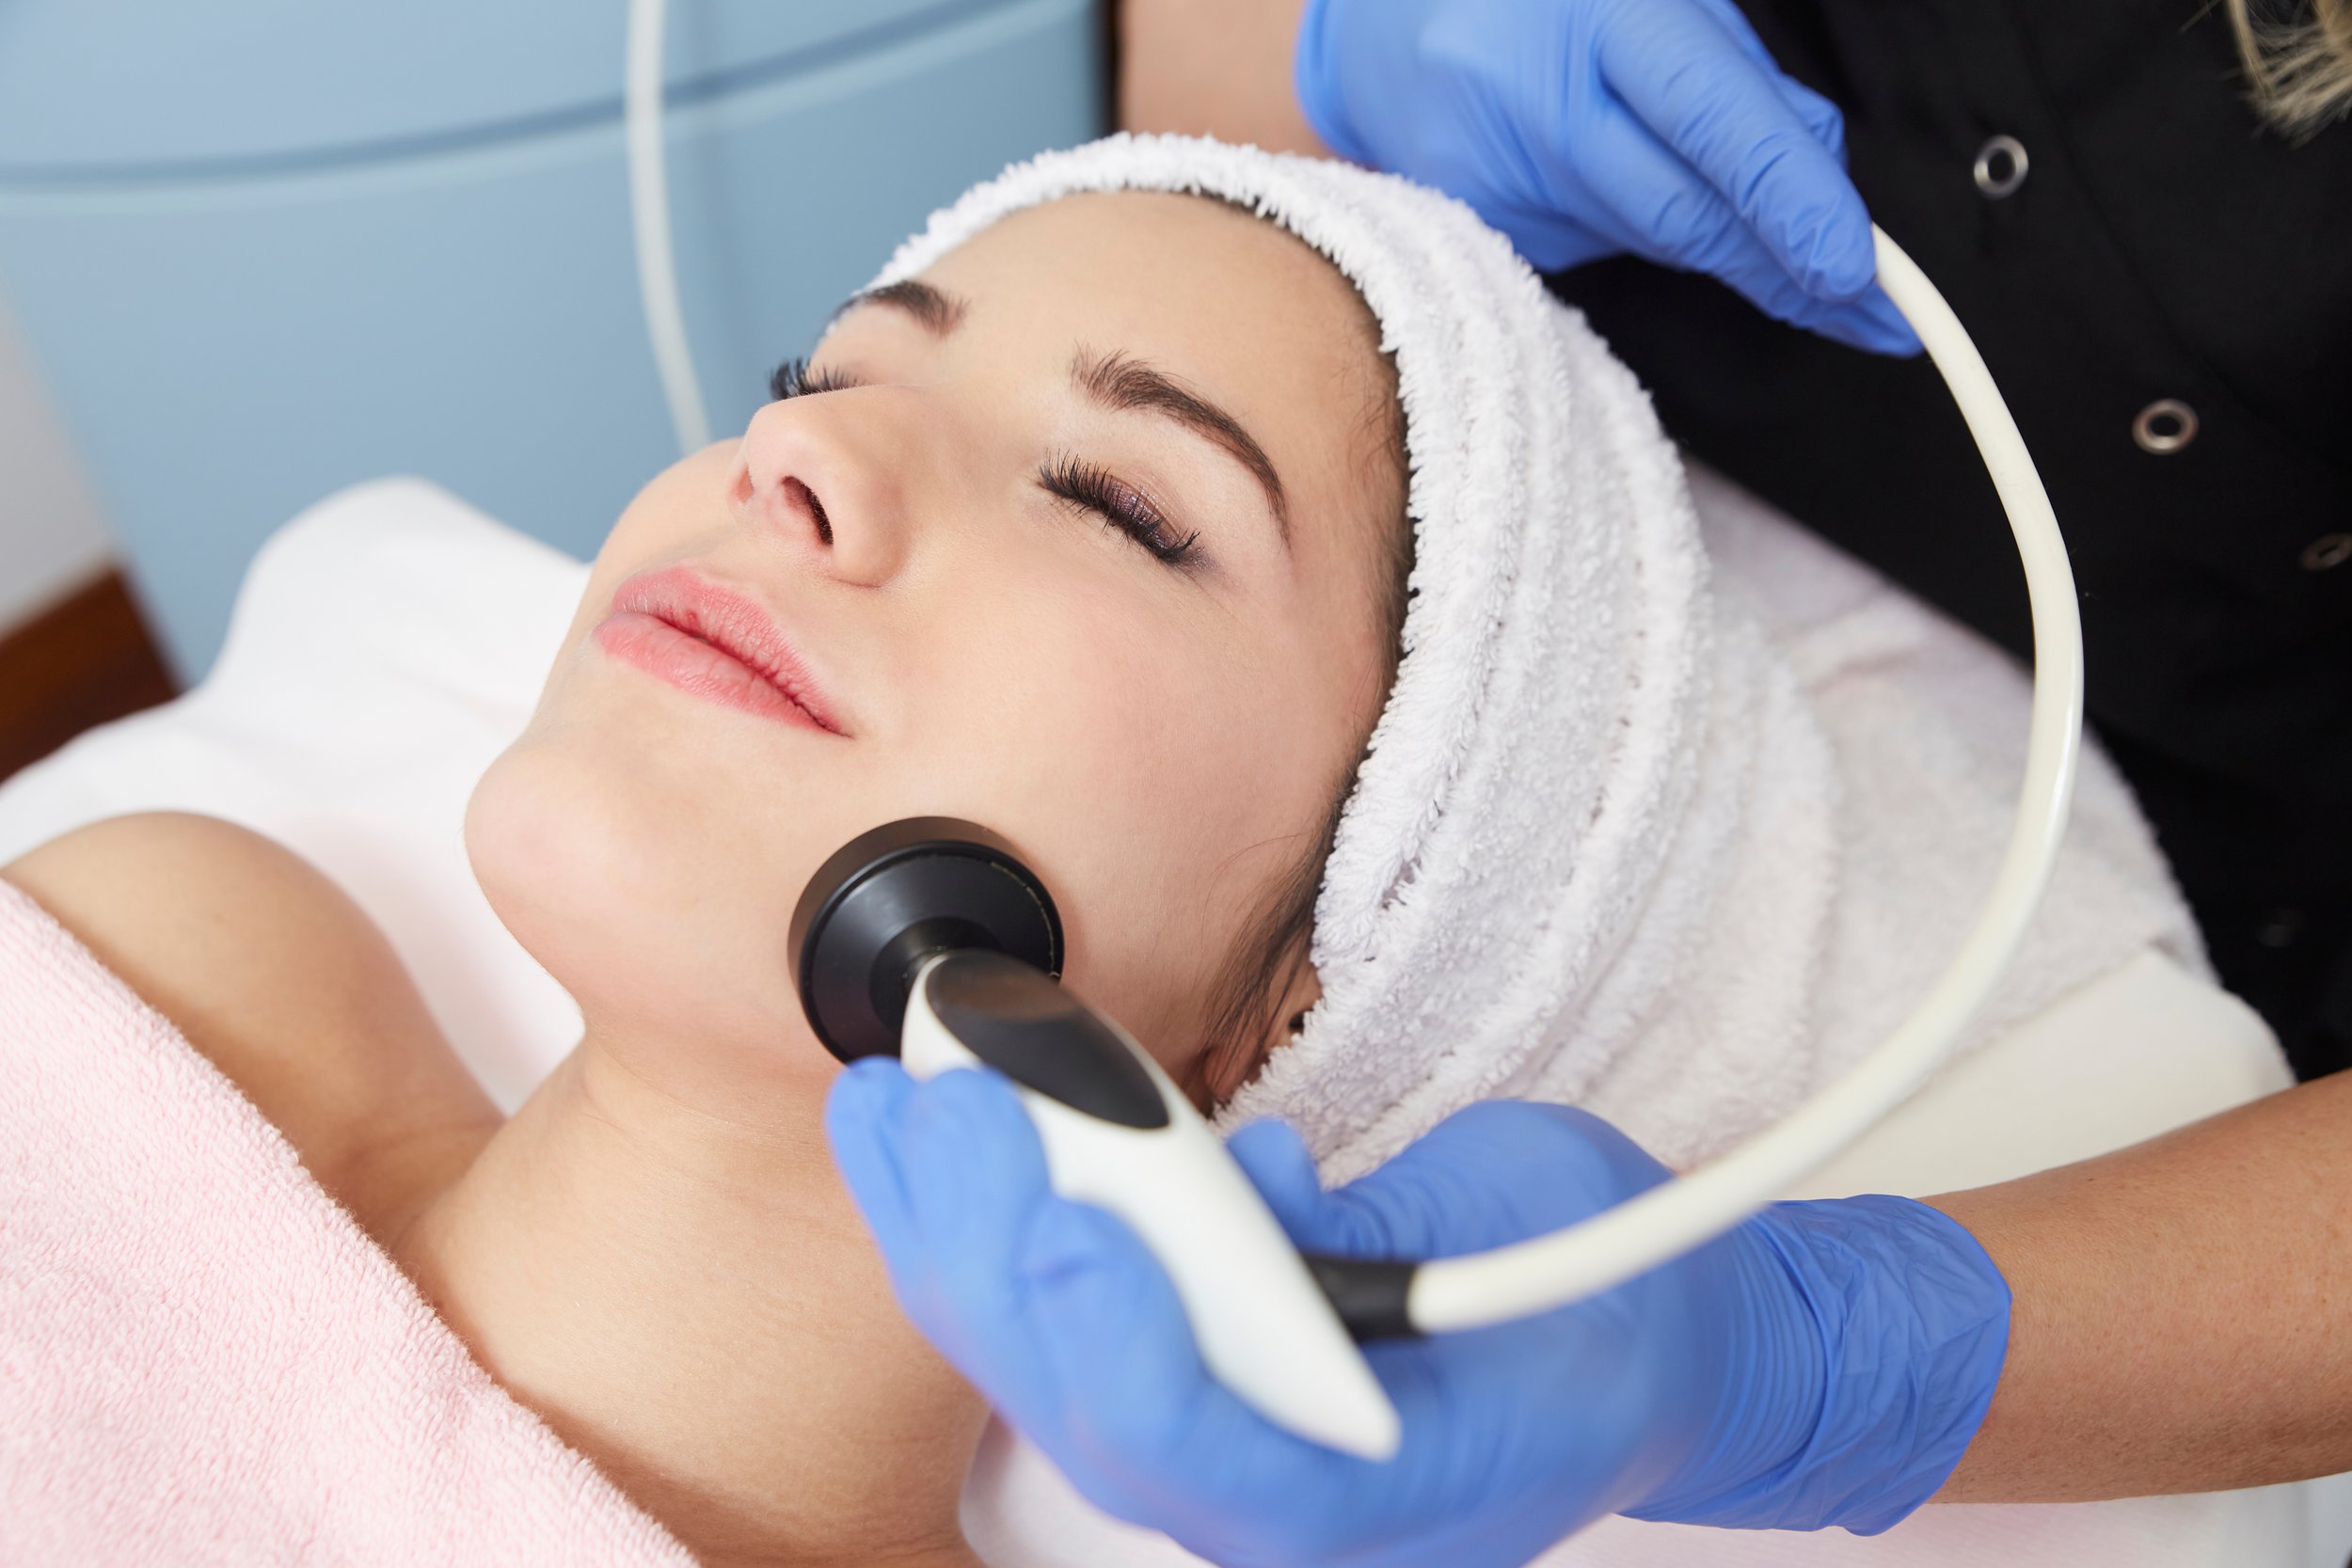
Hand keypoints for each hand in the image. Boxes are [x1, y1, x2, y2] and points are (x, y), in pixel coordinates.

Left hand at [827, 1067, 2008, 1566]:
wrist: (1654, 1354)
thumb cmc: (1614, 1292)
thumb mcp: (1527, 1226)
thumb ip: (1375, 1238)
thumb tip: (1244, 1197)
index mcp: (1390, 1492)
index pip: (1213, 1461)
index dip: (1125, 1348)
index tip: (1070, 1222)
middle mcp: (1284, 1511)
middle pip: (1089, 1414)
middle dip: (992, 1251)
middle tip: (944, 1102)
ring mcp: (1231, 1469)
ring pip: (1049, 1380)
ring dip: (955, 1237)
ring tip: (892, 1105)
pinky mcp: (1199, 1401)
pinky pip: (1066, 1341)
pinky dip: (993, 1241)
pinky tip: (938, 1153)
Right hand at [1294, 0, 1919, 353]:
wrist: (1382, 29)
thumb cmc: (1541, 2)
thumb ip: (1734, 74)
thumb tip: (1819, 172)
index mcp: (1603, 16)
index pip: (1714, 124)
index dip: (1790, 201)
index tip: (1854, 268)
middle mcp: (1542, 103)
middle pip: (1685, 216)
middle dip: (1788, 268)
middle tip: (1880, 313)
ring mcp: (1500, 179)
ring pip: (1652, 243)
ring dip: (1733, 254)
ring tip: (1801, 263)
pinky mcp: (1481, 230)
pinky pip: (1597, 249)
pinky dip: (1640, 233)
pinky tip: (1630, 190)